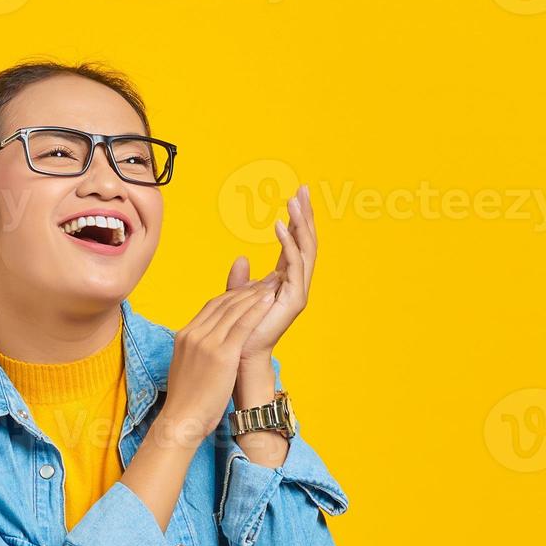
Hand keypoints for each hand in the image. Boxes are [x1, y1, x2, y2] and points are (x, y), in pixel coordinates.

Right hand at [155, 272, 281, 449]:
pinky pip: (243, 325)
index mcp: (185, 335)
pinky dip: (257, 309)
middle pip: (224, 303)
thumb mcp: (186, 368)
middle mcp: (194, 333)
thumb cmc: (186, 402)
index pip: (211, 307)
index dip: (233, 294)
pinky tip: (270, 299)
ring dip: (257, 293)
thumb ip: (195, 352)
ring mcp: (207, 343)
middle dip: (248, 288)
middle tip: (267, 278)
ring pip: (235, 310)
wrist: (181, 420)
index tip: (250, 287)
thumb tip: (205, 350)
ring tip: (274, 282)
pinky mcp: (221, 354)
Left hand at [225, 183, 317, 366]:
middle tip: (304, 189)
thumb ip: (241, 279)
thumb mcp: (238, 296)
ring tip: (294, 201)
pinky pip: (294, 265)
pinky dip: (289, 244)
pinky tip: (280, 226)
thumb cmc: (238, 330)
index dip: (298, 219)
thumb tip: (241, 258)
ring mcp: (298, 291)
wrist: (239, 357)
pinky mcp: (295, 299)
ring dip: (300, 224)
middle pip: (306, 242)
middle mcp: (296, 284)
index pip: (296, 243)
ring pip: (305, 250)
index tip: (297, 193)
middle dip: (306, 215)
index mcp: (285, 281)